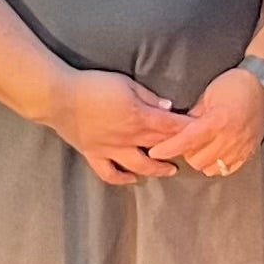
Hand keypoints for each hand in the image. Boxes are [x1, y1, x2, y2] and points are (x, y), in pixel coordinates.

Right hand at [46, 69, 190, 183]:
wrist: (58, 96)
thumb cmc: (93, 85)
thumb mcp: (125, 84)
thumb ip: (149, 97)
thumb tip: (169, 107)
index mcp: (139, 118)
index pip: (171, 127)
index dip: (189, 130)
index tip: (204, 131)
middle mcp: (128, 138)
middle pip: (160, 147)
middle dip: (179, 150)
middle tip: (193, 152)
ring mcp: (110, 150)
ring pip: (140, 166)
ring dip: (158, 170)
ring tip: (170, 170)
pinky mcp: (93, 155)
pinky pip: (110, 173)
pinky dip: (122, 179)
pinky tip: (132, 179)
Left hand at [165, 68, 263, 177]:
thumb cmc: (234, 85)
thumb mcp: (208, 95)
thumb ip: (193, 115)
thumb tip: (178, 129)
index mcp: (217, 121)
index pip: (187, 141)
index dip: (168, 148)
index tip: (155, 152)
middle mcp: (229, 138)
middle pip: (196, 159)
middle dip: (185, 153)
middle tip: (185, 141)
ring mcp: (240, 148)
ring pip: (210, 168)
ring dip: (201, 160)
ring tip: (201, 147)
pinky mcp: (249, 152)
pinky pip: (227, 169)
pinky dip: (217, 165)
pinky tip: (215, 153)